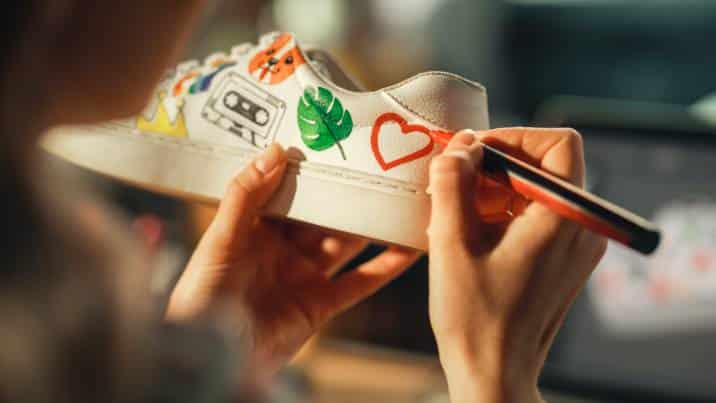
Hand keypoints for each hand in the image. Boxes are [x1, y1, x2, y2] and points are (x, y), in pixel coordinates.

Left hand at [166, 144, 419, 377]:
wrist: (212, 356)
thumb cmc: (202, 295)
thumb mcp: (220, 238)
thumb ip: (245, 195)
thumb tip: (275, 150)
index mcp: (257, 227)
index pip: (290, 190)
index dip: (312, 169)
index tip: (338, 143)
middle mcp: (285, 248)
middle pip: (325, 215)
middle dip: (349, 194)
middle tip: (381, 165)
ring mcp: (306, 275)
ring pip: (347, 243)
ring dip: (373, 225)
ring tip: (402, 199)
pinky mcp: (322, 304)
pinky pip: (359, 282)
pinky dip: (386, 266)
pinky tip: (409, 248)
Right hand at [427, 128, 606, 402]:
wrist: (494, 373)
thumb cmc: (475, 319)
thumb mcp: (451, 245)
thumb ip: (451, 185)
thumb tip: (457, 147)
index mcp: (562, 220)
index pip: (559, 144)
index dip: (515, 137)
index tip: (474, 153)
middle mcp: (581, 228)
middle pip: (547, 165)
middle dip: (497, 164)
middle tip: (456, 179)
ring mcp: (576, 246)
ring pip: (540, 189)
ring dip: (497, 188)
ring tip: (458, 209)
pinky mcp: (564, 261)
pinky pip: (539, 215)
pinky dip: (506, 211)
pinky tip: (471, 231)